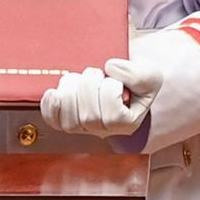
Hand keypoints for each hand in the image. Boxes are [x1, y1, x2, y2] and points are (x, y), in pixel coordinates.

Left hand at [40, 58, 161, 136]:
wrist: (121, 76)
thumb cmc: (136, 79)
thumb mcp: (149, 73)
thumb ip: (138, 74)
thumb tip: (111, 68)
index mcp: (127, 123)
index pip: (113, 114)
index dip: (111, 88)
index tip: (115, 78)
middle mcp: (104, 131)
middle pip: (89, 116)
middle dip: (90, 85)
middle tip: (96, 74)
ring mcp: (83, 127)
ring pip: (69, 120)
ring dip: (71, 91)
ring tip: (79, 78)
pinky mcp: (66, 119)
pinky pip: (54, 120)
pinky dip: (50, 107)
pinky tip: (53, 93)